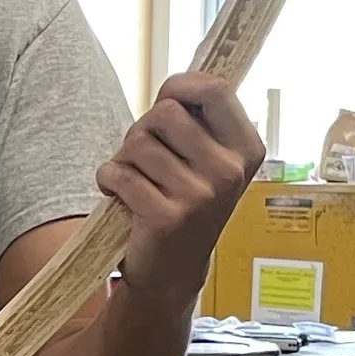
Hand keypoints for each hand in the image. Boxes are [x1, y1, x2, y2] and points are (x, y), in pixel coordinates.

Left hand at [96, 73, 265, 302]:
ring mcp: (200, 196)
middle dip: (143, 129)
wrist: (173, 272)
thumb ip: (198, 123)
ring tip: (136, 181)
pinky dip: (108, 180)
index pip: (216, 89)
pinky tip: (120, 196)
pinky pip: (119, 173)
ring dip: (124, 159)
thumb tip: (178, 83)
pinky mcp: (167, 217)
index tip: (166, 100)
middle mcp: (229, 171)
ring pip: (137, 142)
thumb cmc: (184, 203)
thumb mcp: (207, 162)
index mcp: (246, 149)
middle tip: (146, 158)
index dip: (180, 85)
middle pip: (165, 112)